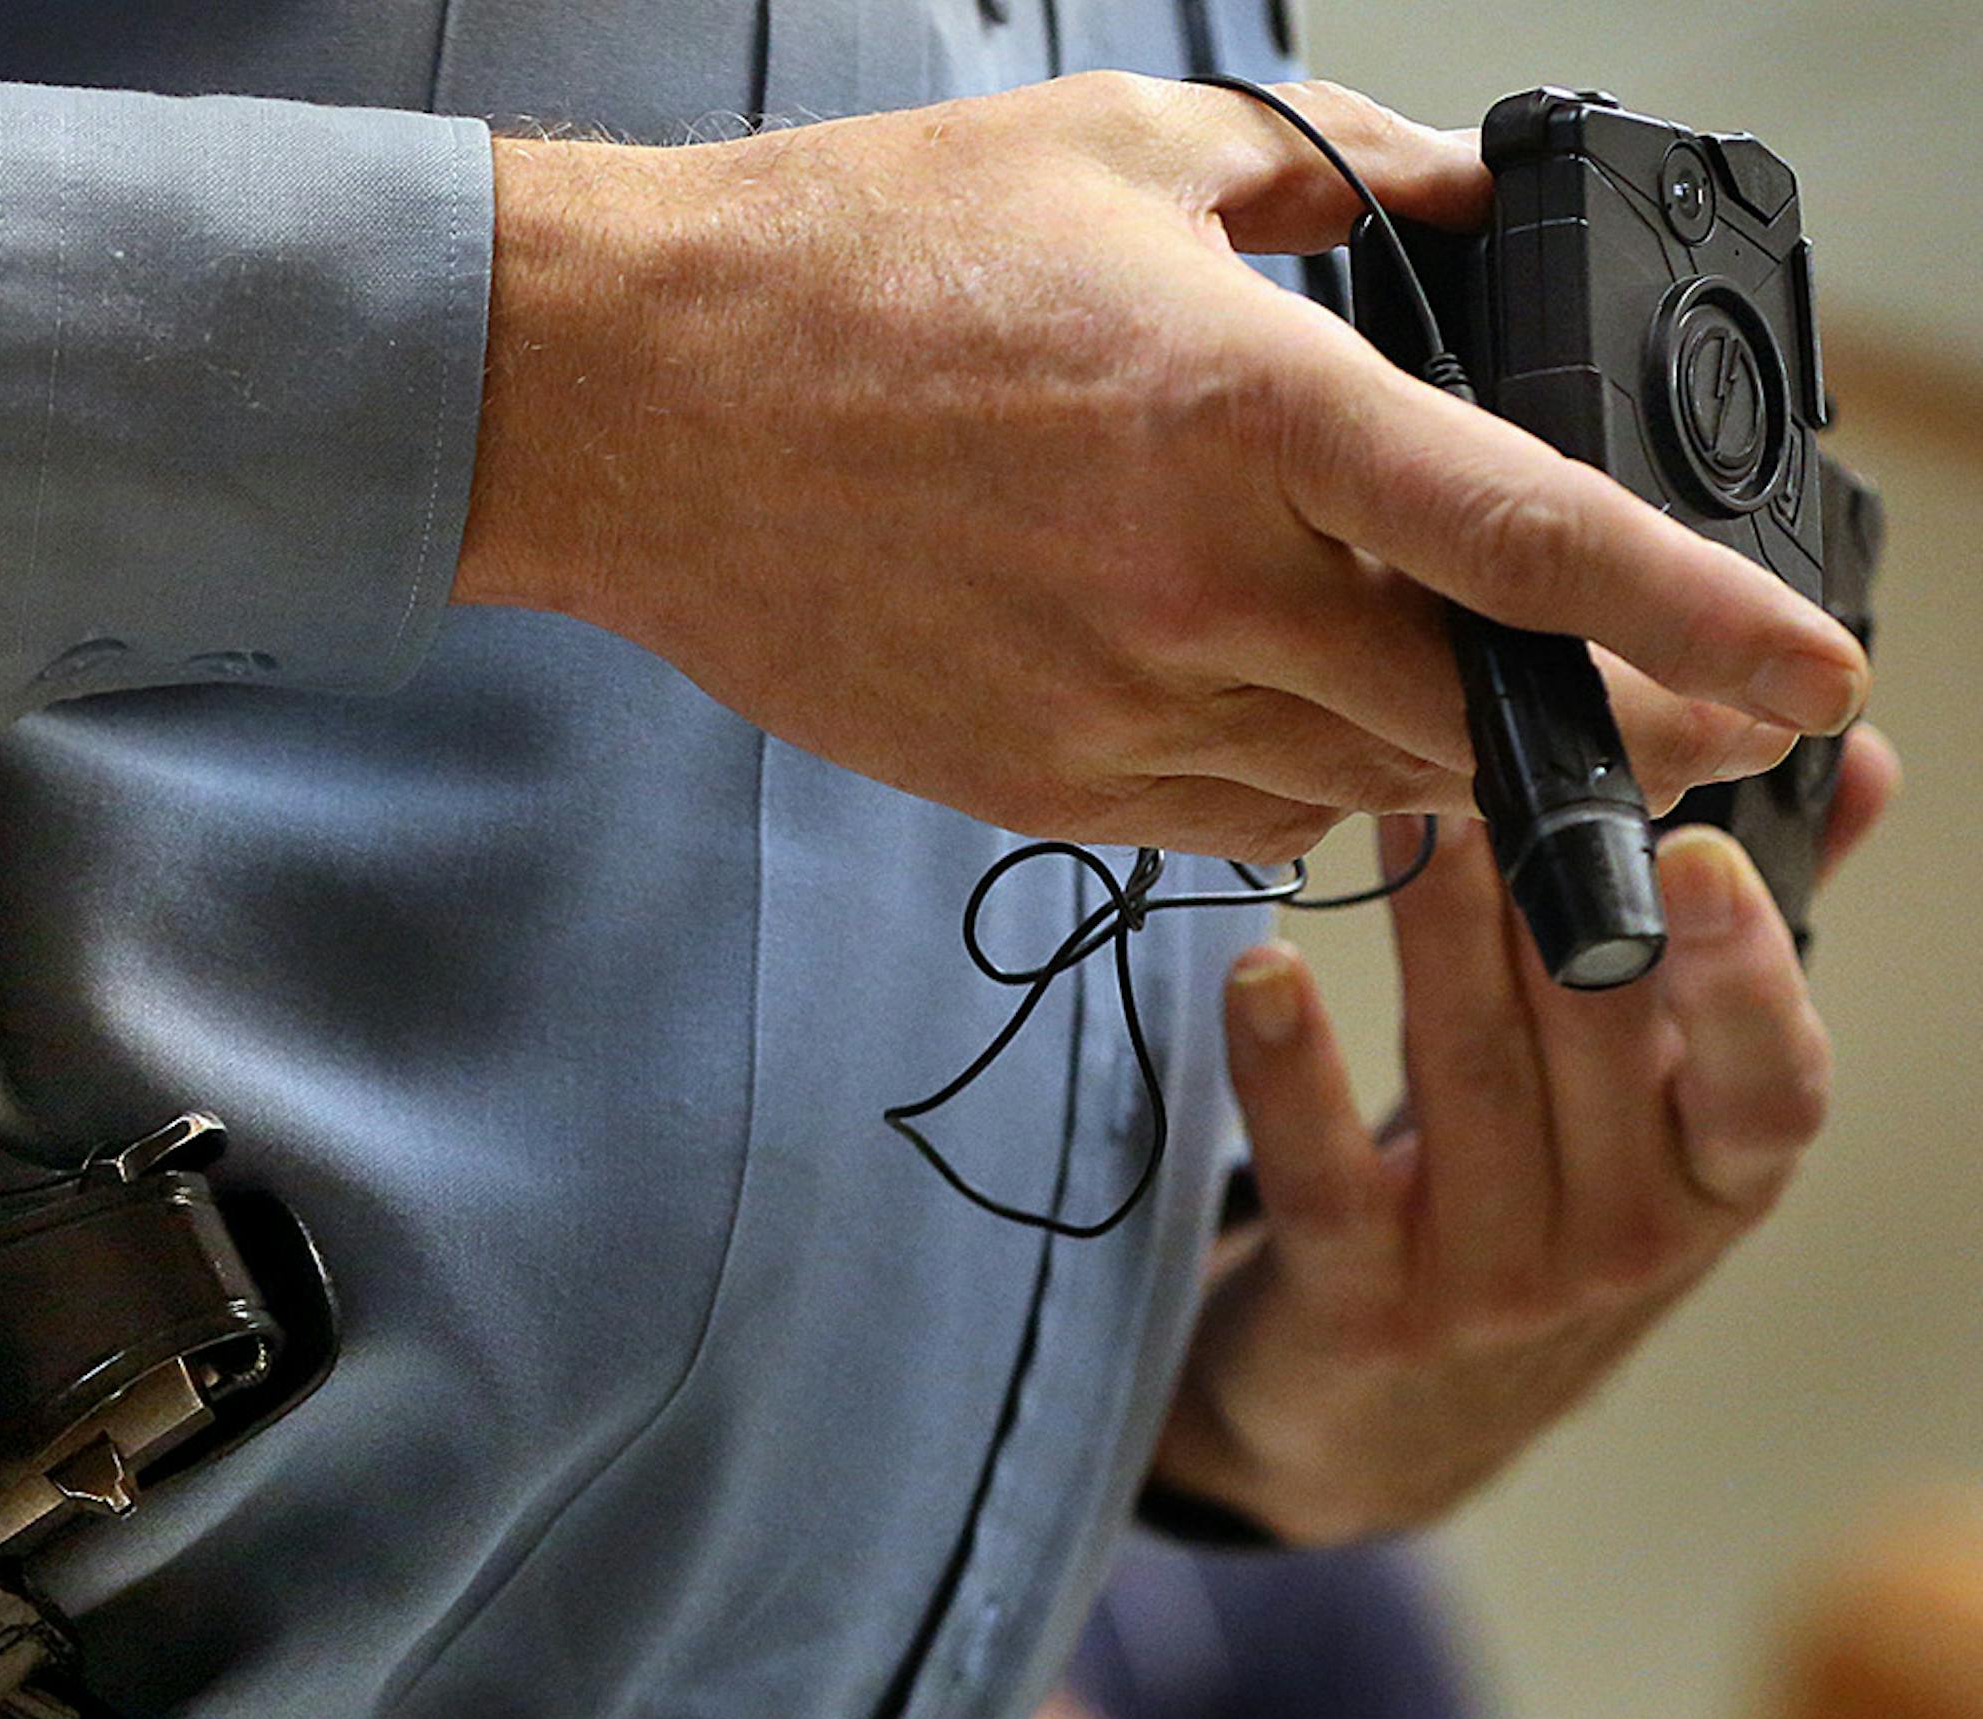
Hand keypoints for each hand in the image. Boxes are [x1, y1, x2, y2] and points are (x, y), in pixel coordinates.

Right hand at [456, 74, 1865, 864]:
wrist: (641, 408)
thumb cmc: (858, 265)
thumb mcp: (1119, 157)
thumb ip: (1330, 181)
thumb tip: (1459, 208)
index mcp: (1242, 408)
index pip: (1527, 541)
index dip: (1696, 620)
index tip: (1811, 683)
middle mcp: (1196, 587)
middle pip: (1462, 713)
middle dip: (1580, 727)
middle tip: (1645, 708)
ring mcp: (1111, 711)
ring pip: (1352, 788)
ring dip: (1419, 747)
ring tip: (1405, 669)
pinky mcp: (1040, 789)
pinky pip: (1231, 826)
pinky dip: (1289, 779)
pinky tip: (1257, 697)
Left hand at [1152, 726, 1899, 1543]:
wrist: (1385, 1429)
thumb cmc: (1537, 1213)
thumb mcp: (1653, 1108)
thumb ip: (1740, 944)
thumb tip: (1856, 758)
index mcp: (1717, 1181)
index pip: (1767, 1085)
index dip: (1742, 973)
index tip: (1696, 851)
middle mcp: (1627, 1245)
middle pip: (1595, 1041)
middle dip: (1544, 884)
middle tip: (1488, 744)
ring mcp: (1495, 1287)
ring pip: (1469, 1075)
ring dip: (1434, 929)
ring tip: (1393, 804)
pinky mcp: (1363, 1309)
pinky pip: (1328, 1177)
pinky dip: (1290, 1070)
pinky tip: (1261, 972)